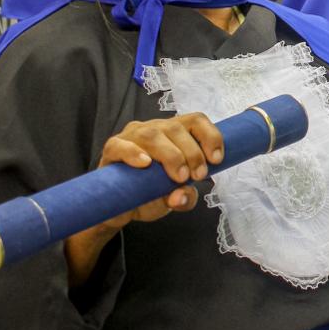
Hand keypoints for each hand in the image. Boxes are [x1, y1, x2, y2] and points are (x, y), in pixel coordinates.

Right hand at [63, 113, 222, 285]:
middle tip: (196, 176)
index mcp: (174, 134)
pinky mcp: (111, 149)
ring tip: (178, 177)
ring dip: (170, 155)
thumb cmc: (149, 194)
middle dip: (192, 152)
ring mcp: (131, 137)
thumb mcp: (173, 199)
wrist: (117, 208)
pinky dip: (134, 154)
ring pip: (152, 134)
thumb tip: (181, 196)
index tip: (217, 160)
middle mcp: (154, 129)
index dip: (210, 136)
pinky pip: (121, 145)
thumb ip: (183, 198)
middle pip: (176, 127)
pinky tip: (145, 165)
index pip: (195, 121)